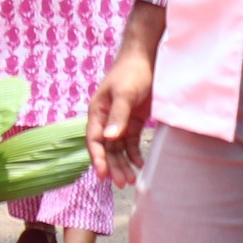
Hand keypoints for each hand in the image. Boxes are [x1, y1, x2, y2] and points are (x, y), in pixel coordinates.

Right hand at [88, 45, 154, 186]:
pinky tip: (140, 165)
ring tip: (131, 180)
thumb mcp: (124, 93)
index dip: (97, 158)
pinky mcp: (133, 121)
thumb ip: (117, 116)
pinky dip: (134, 154)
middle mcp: (106, 119)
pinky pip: (131, 143)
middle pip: (106, 148)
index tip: (103, 175)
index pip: (94, 140)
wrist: (147, 58)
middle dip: (113, 166)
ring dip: (123, 163)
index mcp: (98, 112)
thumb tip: (109, 138)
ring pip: (118, 148)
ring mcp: (119, 121)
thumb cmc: (131, 73)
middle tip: (123, 183)